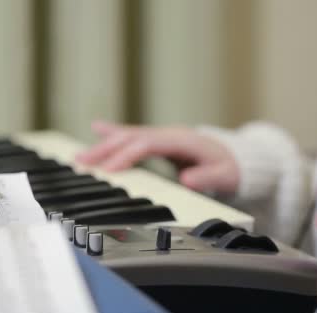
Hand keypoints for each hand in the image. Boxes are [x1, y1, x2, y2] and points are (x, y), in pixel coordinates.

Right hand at [75, 121, 240, 193]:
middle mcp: (167, 134)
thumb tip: (187, 179)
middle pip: (130, 138)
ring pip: (126, 136)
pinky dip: (113, 134)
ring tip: (79, 156)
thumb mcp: (226, 175)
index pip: (146, 145)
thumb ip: (207, 177)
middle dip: (105, 150)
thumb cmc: (231, 166)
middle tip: (82, 164)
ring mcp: (161, 136)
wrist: (236, 157)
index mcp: (180, 140)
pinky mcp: (158, 141)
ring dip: (103, 145)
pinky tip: (96, 128)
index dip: (125, 156)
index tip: (108, 170)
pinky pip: (131, 136)